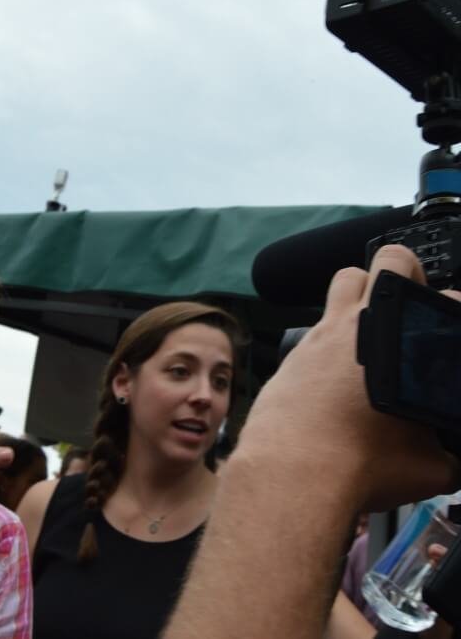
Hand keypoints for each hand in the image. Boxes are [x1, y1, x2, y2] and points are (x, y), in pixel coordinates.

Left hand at [238, 244, 459, 510]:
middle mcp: (354, 325)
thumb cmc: (359, 465)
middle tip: (412, 305)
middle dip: (404, 274)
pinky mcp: (289, 358)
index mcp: (396, 337)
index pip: (446, 298)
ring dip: (361, 300)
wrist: (290, 473)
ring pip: (341, 288)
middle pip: (385, 261)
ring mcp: (317, 337)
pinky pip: (314, 335)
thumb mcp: (431, 466)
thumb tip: (452, 459)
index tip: (454, 326)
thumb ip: (449, 454)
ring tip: (375, 334)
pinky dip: (330, 346)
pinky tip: (337, 378)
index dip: (455, 310)